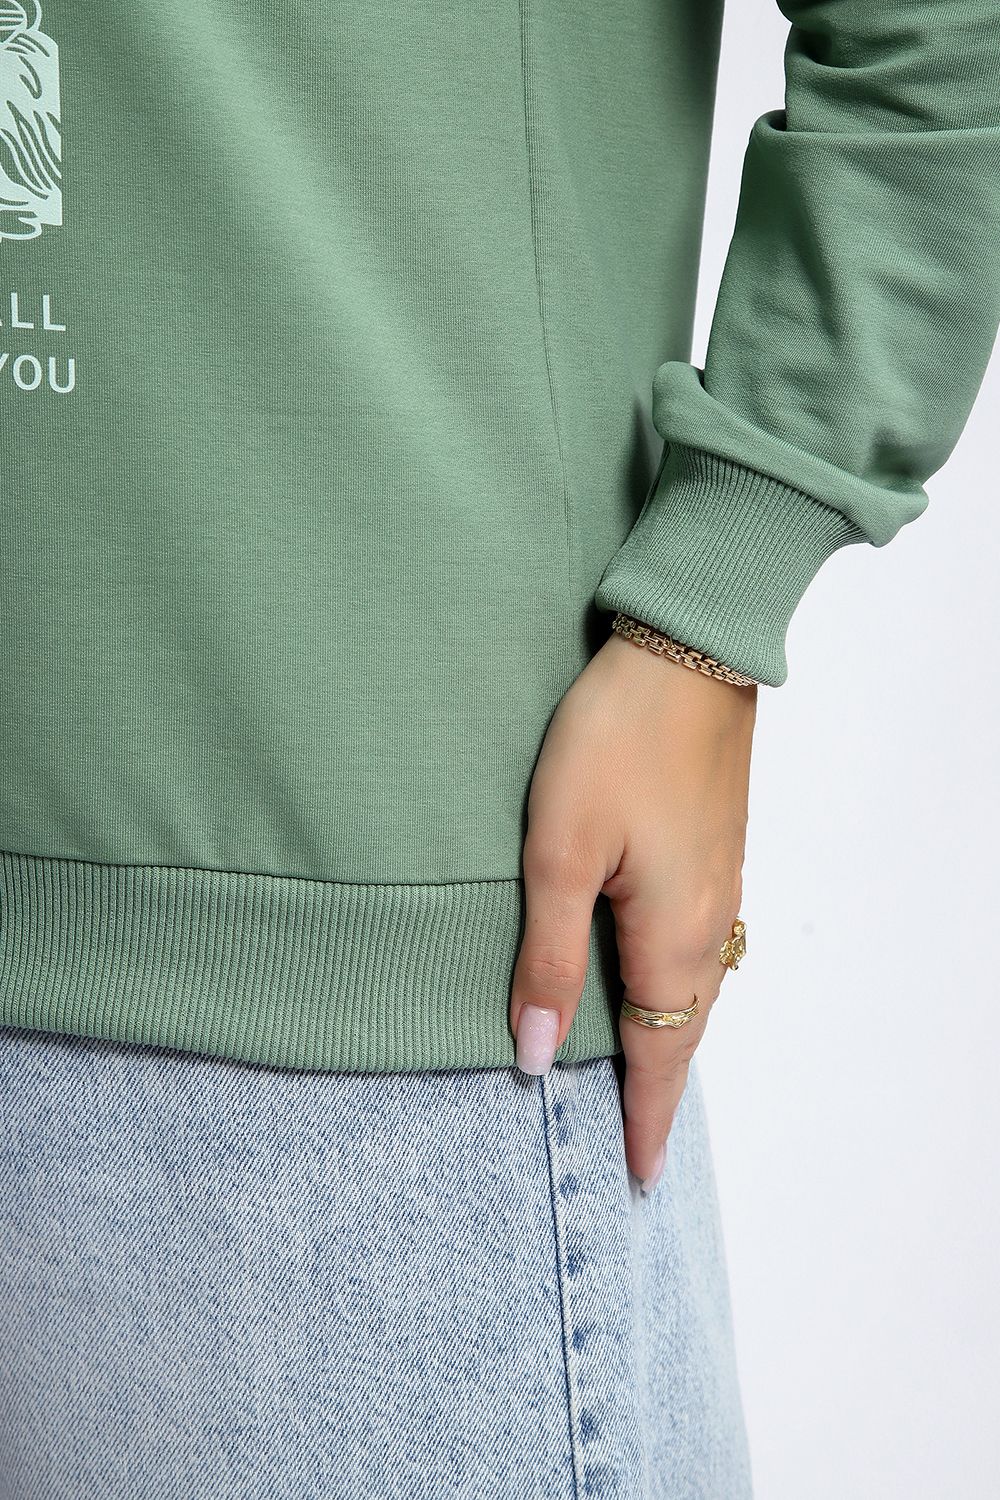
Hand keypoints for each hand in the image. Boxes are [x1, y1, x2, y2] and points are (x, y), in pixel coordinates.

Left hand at [509, 628, 756, 1192]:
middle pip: (684, 1029)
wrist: (686, 651)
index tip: (639, 1177)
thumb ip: (548, 956)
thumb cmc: (615, 743)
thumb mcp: (560, 852)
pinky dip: (674, 986)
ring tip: (642, 1073)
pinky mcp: (713, 848)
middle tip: (638, 1138)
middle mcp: (709, 920)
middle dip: (660, 1088)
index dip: (645, 1120)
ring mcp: (719, 882)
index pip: (661, 1057)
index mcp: (673, 935)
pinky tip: (651, 979)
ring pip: (694, 987)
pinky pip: (696, 945)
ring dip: (669, 1037)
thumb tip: (538, 1054)